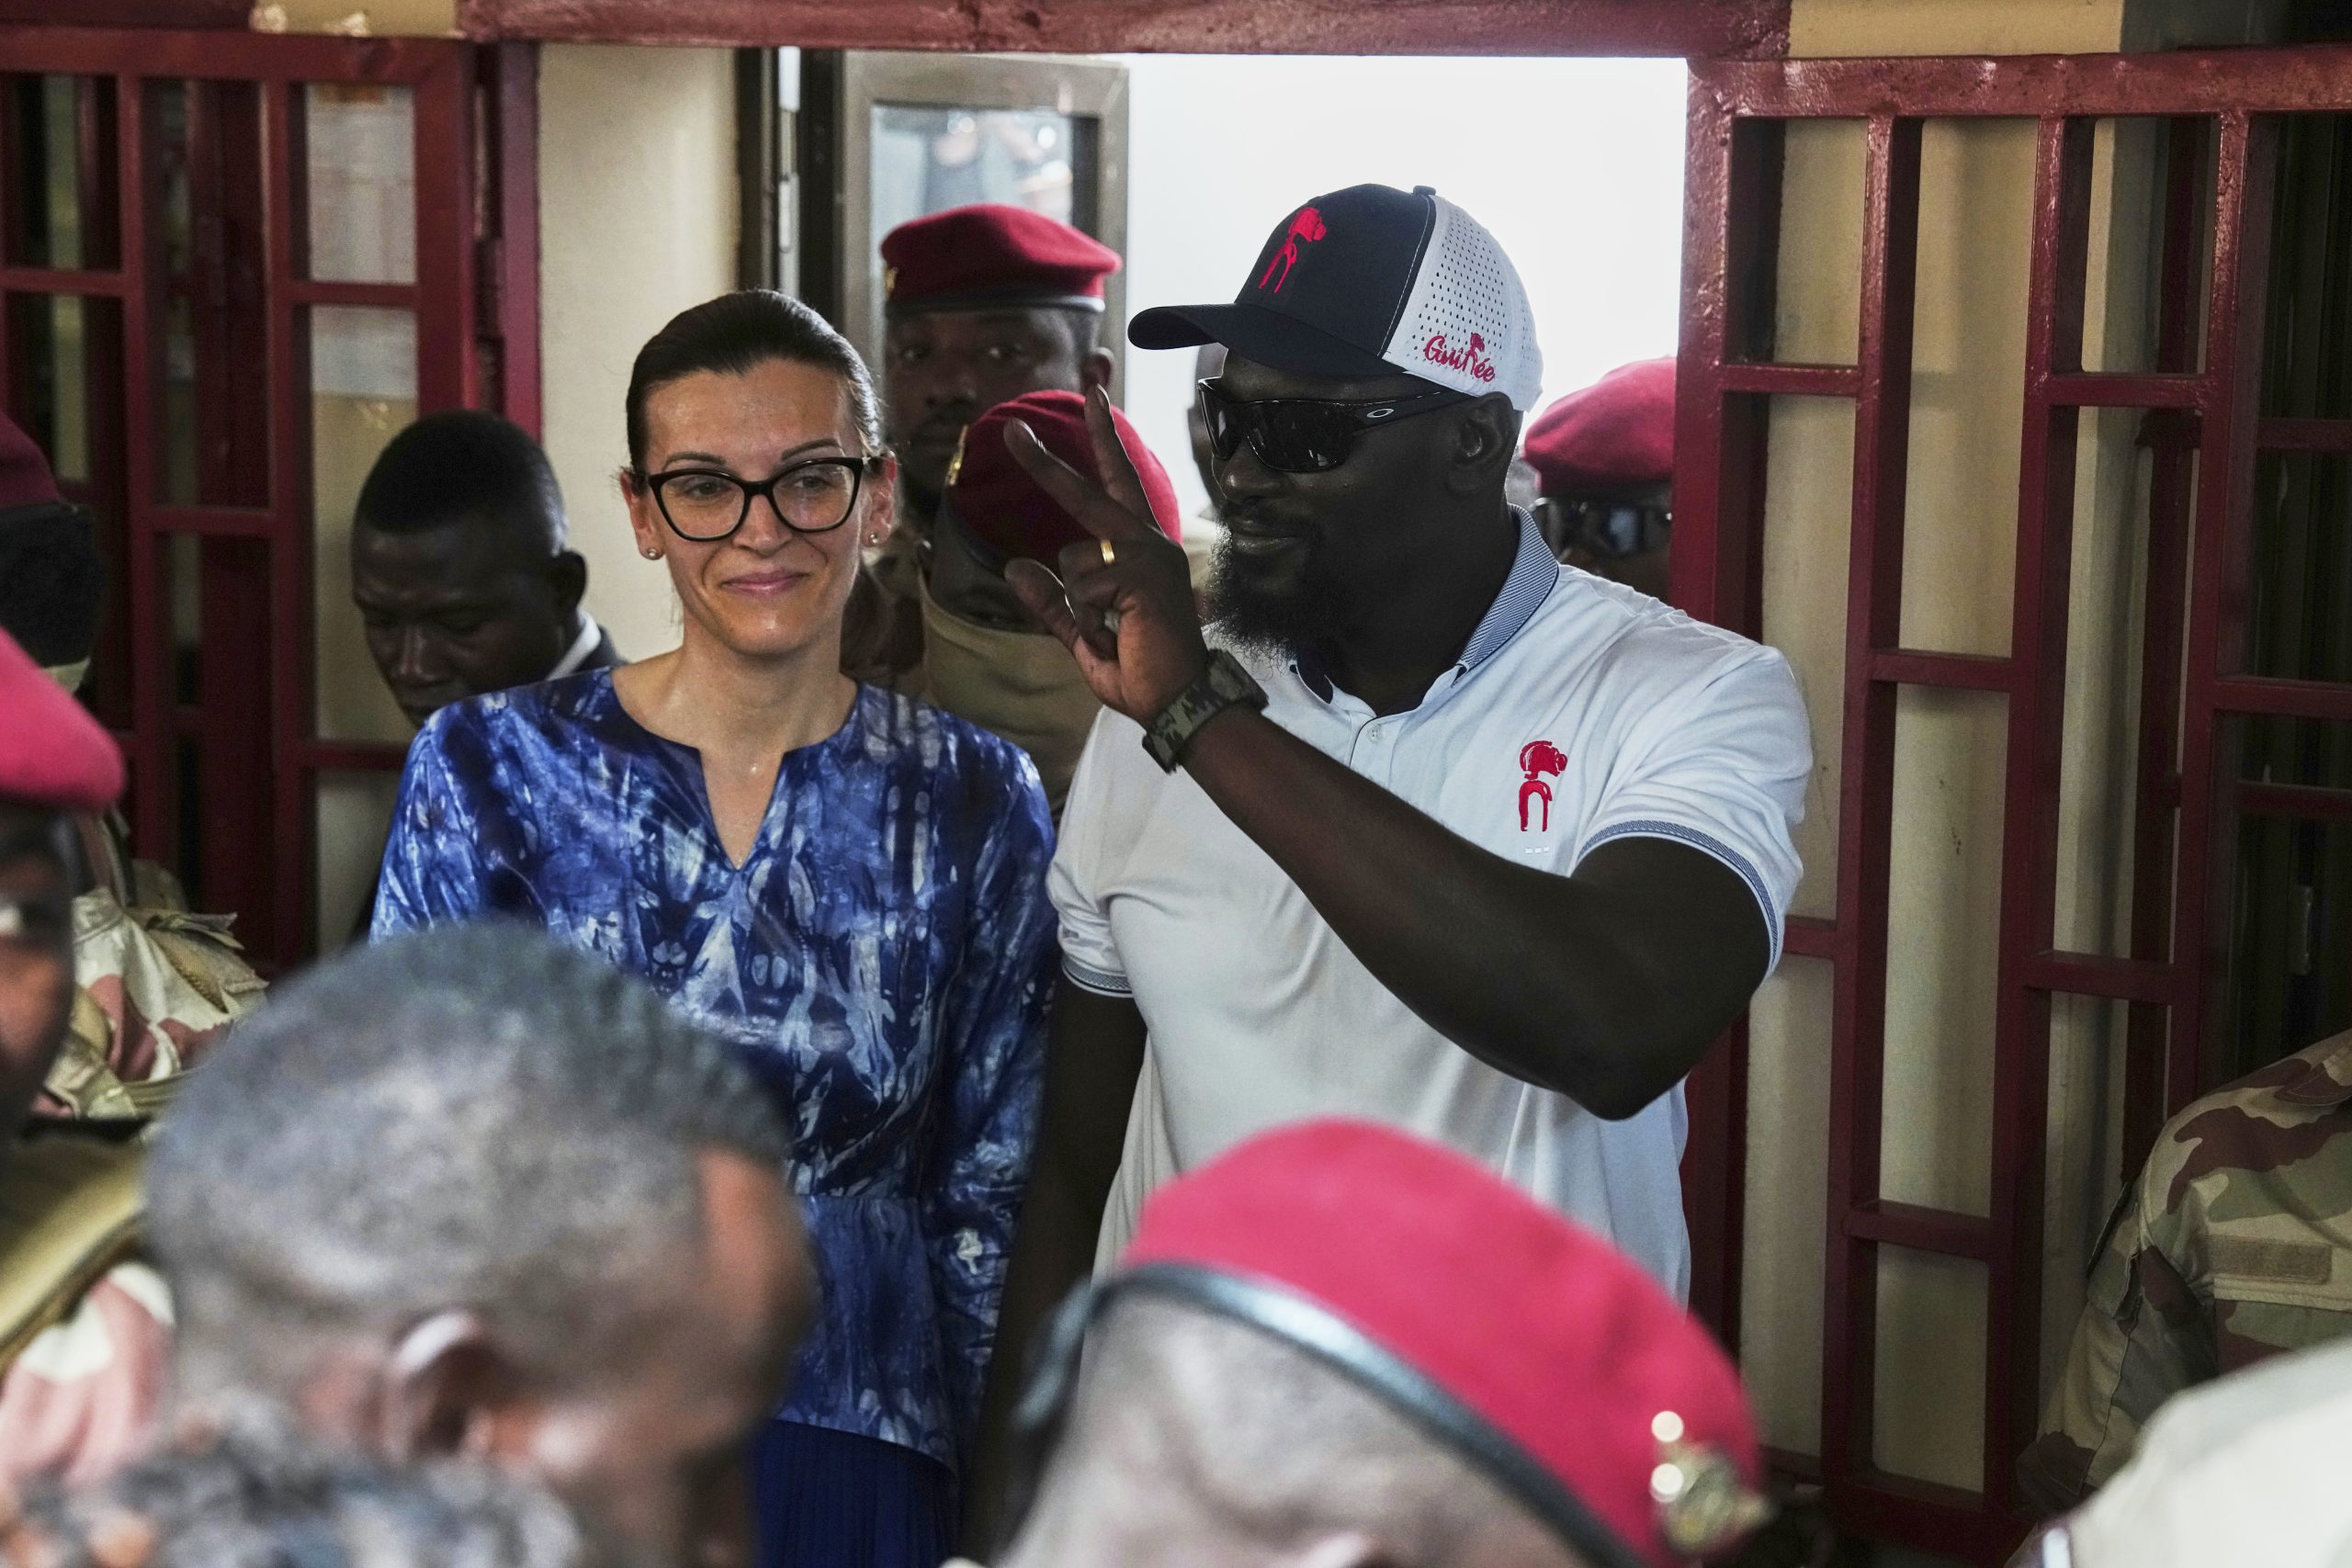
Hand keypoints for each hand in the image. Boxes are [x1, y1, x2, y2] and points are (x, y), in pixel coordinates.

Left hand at [1001, 386, 1209, 721]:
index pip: (1116, 485)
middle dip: (1045, 465)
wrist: (1178, 700)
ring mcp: (1149, 555)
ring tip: (1113, 633)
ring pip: (1074, 559)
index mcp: (1140, 549)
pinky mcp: (1143, 574)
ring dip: (1081, 606)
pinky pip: (1083, 588)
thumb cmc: (1140, 667)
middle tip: (1010, 433)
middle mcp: (1149, 542)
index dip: (1104, 442)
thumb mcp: (1082, 631)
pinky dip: (1090, 620)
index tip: (1094, 398)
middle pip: (1088, 494)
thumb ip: (1051, 601)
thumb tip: (1013, 566)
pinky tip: (1120, 635)